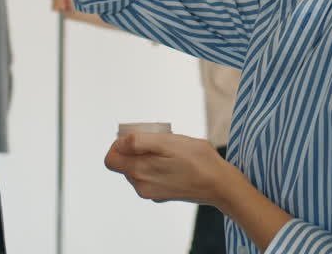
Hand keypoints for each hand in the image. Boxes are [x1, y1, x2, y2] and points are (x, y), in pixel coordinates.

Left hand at [104, 132, 233, 206]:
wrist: (220, 185)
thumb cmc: (197, 159)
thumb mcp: (168, 142)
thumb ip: (139, 142)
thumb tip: (118, 143)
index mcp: (139, 173)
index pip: (110, 160)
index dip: (119, 145)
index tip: (138, 137)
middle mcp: (141, 187)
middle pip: (124, 164)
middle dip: (136, 150)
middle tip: (159, 142)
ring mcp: (152, 193)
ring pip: (138, 170)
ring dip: (148, 158)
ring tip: (170, 152)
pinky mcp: (162, 195)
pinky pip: (150, 177)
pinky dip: (157, 167)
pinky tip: (175, 163)